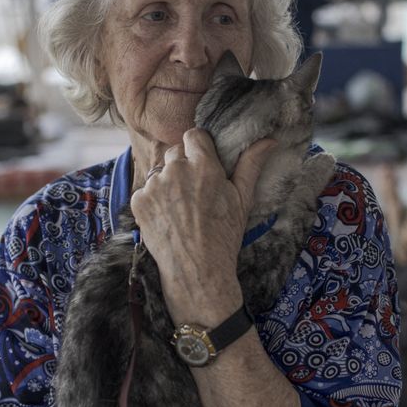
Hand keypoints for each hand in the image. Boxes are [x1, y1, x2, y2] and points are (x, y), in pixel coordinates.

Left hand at [130, 129, 275, 326]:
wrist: (197, 272)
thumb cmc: (224, 236)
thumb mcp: (242, 200)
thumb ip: (251, 164)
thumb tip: (269, 140)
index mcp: (204, 166)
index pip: (194, 135)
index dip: (198, 148)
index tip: (203, 164)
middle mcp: (177, 170)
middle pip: (175, 152)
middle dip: (182, 165)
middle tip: (193, 191)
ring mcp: (155, 185)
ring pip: (159, 171)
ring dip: (167, 183)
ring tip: (180, 209)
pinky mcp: (138, 201)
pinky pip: (145, 190)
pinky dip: (152, 201)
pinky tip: (166, 218)